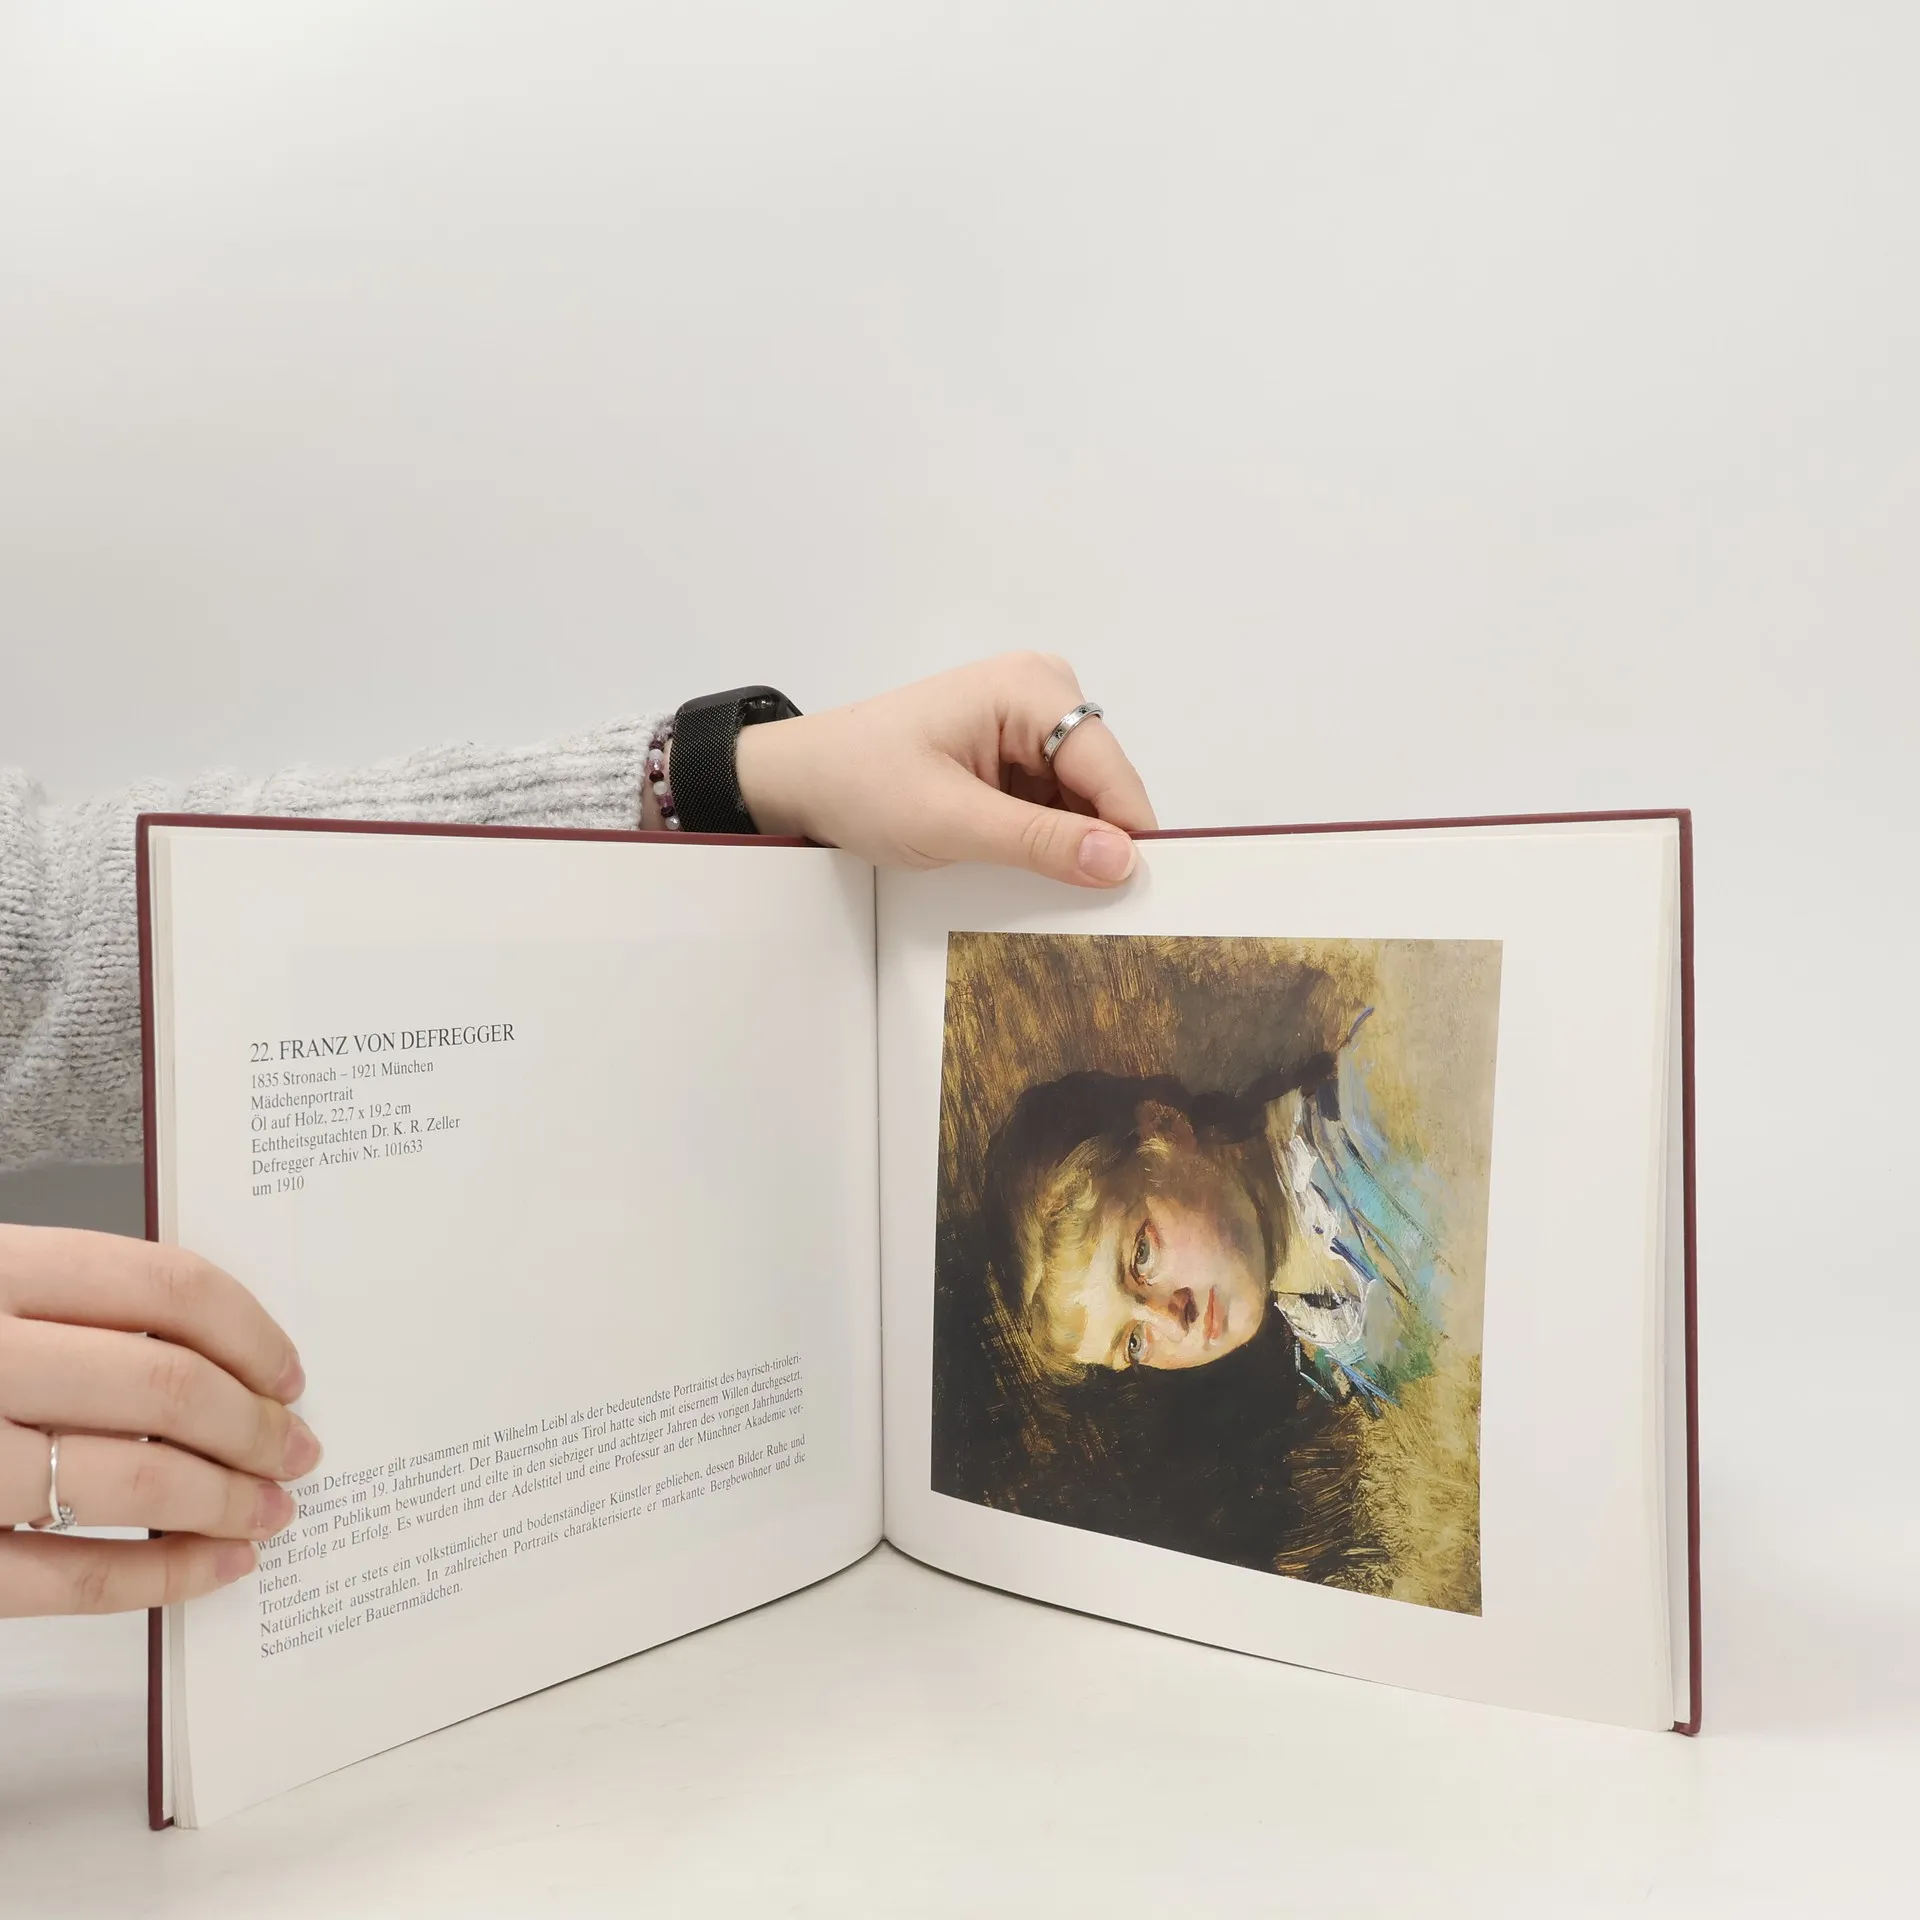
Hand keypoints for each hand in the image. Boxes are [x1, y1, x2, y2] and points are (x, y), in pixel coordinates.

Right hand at [1, 1226, 318, 1615]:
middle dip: (255, 1427)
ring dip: (224, 1503)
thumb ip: (70, 1302)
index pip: (166, 1290)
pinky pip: (64, 1580)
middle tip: (299, 1449)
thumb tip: (219, 1355)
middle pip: (164, 1390)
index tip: (290, 1370)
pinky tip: (214, 1570)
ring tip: (272, 1510)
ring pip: (131, 1484)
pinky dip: (158, 1580)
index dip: (252, 1333)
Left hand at [731, 654, 1157, 885]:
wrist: (803, 779)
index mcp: (1029, 689)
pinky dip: (1045, 840)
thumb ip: (1038, 842)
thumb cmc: (860, 783)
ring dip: (1067, 844)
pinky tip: (1021, 867)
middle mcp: (1041, 693)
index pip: (1109, 767)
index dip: (1129, 832)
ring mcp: (1030, 723)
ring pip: (1083, 800)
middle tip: (1082, 908)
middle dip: (1094, 841)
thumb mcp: (949, 821)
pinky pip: (1056, 804)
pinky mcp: (1016, 753)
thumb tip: (1121, 861)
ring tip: (1036, 886)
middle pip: (1102, 783)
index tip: (1143, 897)